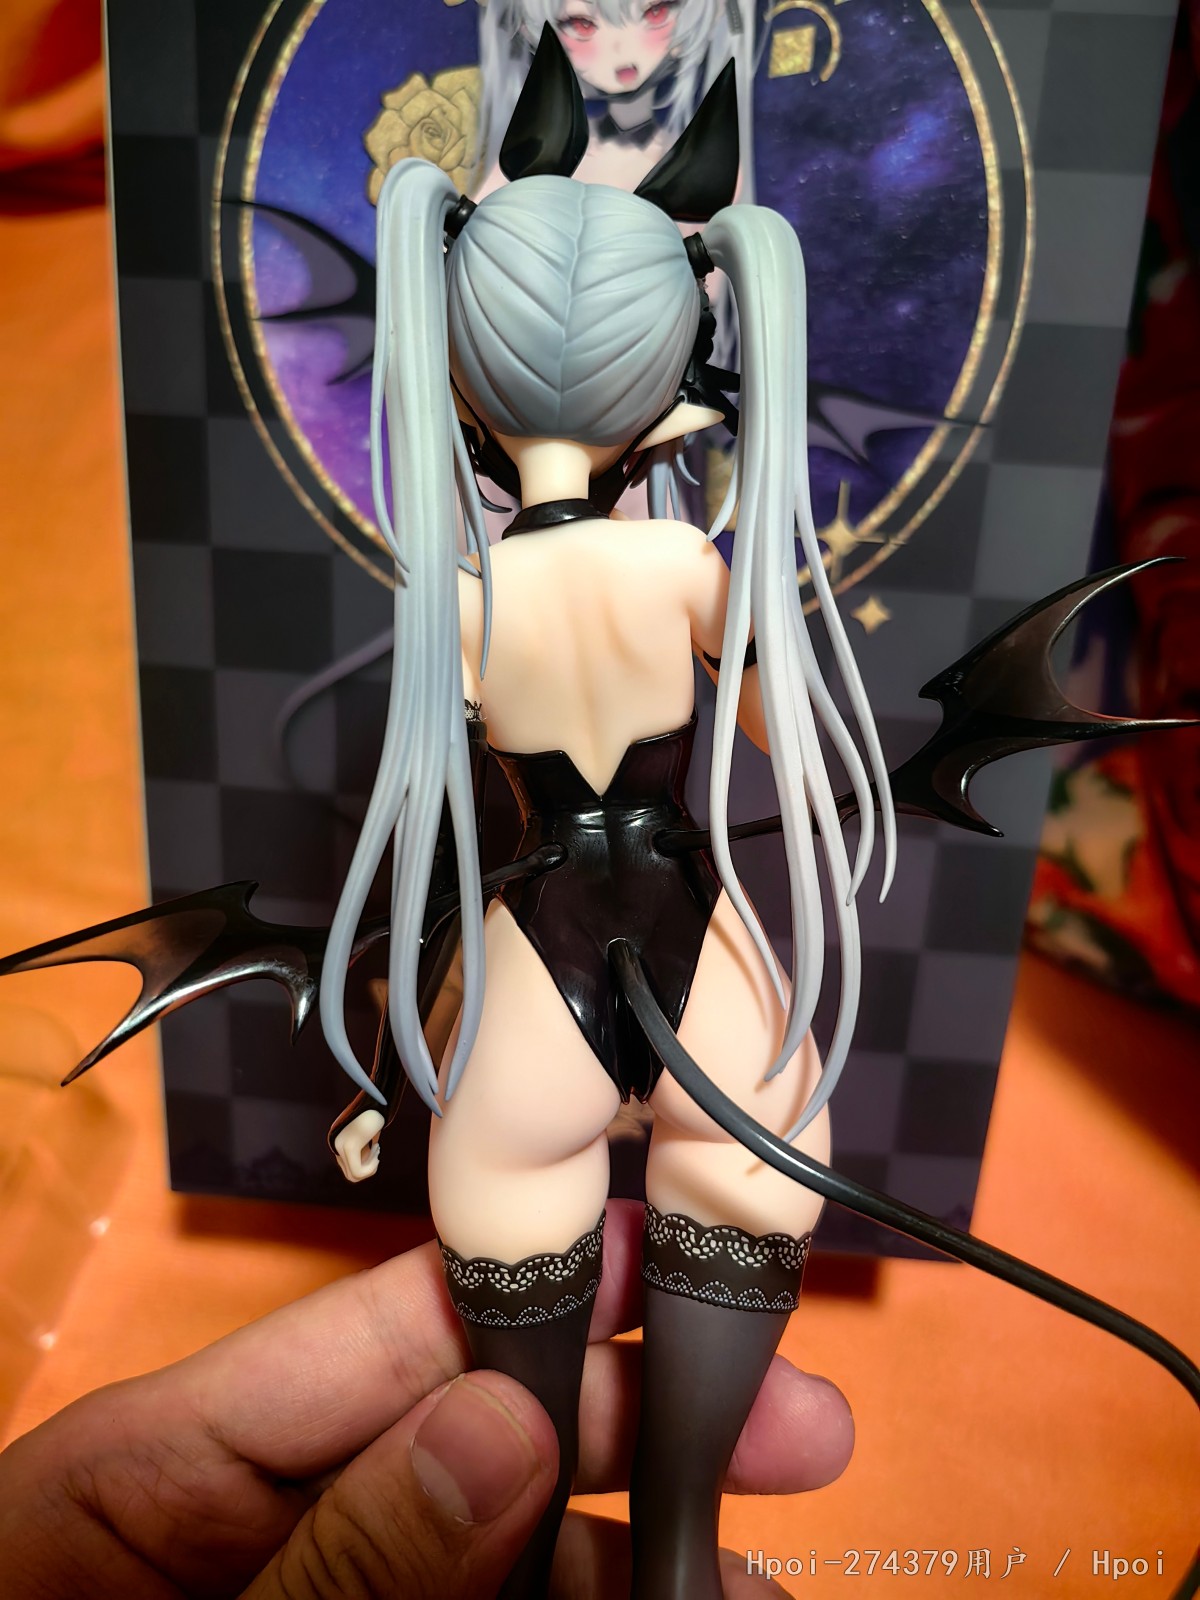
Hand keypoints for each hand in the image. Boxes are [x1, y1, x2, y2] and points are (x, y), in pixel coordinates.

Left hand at [0, 1201, 852, 1597]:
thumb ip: (340, 1553)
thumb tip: (506, 1417)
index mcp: (173, 1454)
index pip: (392, 1320)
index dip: (551, 1280)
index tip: (685, 1271)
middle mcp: (258, 1508)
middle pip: (479, 1423)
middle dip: (634, 1430)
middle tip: (794, 1436)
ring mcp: (321, 1588)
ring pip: (505, 1546)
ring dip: (631, 1563)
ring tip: (751, 1589)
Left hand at [333, 1108, 384, 1181]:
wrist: (379, 1097)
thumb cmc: (376, 1113)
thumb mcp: (367, 1131)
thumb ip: (363, 1145)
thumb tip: (365, 1162)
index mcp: (337, 1140)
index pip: (348, 1167)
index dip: (366, 1163)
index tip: (375, 1147)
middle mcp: (335, 1143)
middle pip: (351, 1175)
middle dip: (368, 1168)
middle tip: (377, 1149)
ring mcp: (340, 1145)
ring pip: (354, 1176)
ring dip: (371, 1168)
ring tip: (377, 1148)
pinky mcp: (349, 1146)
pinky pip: (358, 1172)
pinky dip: (371, 1168)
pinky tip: (377, 1147)